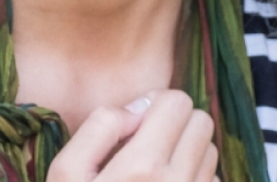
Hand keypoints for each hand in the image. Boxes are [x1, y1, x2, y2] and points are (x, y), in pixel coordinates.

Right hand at [47, 90, 218, 181]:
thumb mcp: (66, 172)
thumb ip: (101, 126)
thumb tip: (142, 105)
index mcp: (141, 167)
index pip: (178, 102)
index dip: (156, 106)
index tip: (136, 125)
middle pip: (202, 122)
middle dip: (176, 125)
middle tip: (147, 145)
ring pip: (210, 151)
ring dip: (187, 152)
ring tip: (154, 173)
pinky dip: (194, 179)